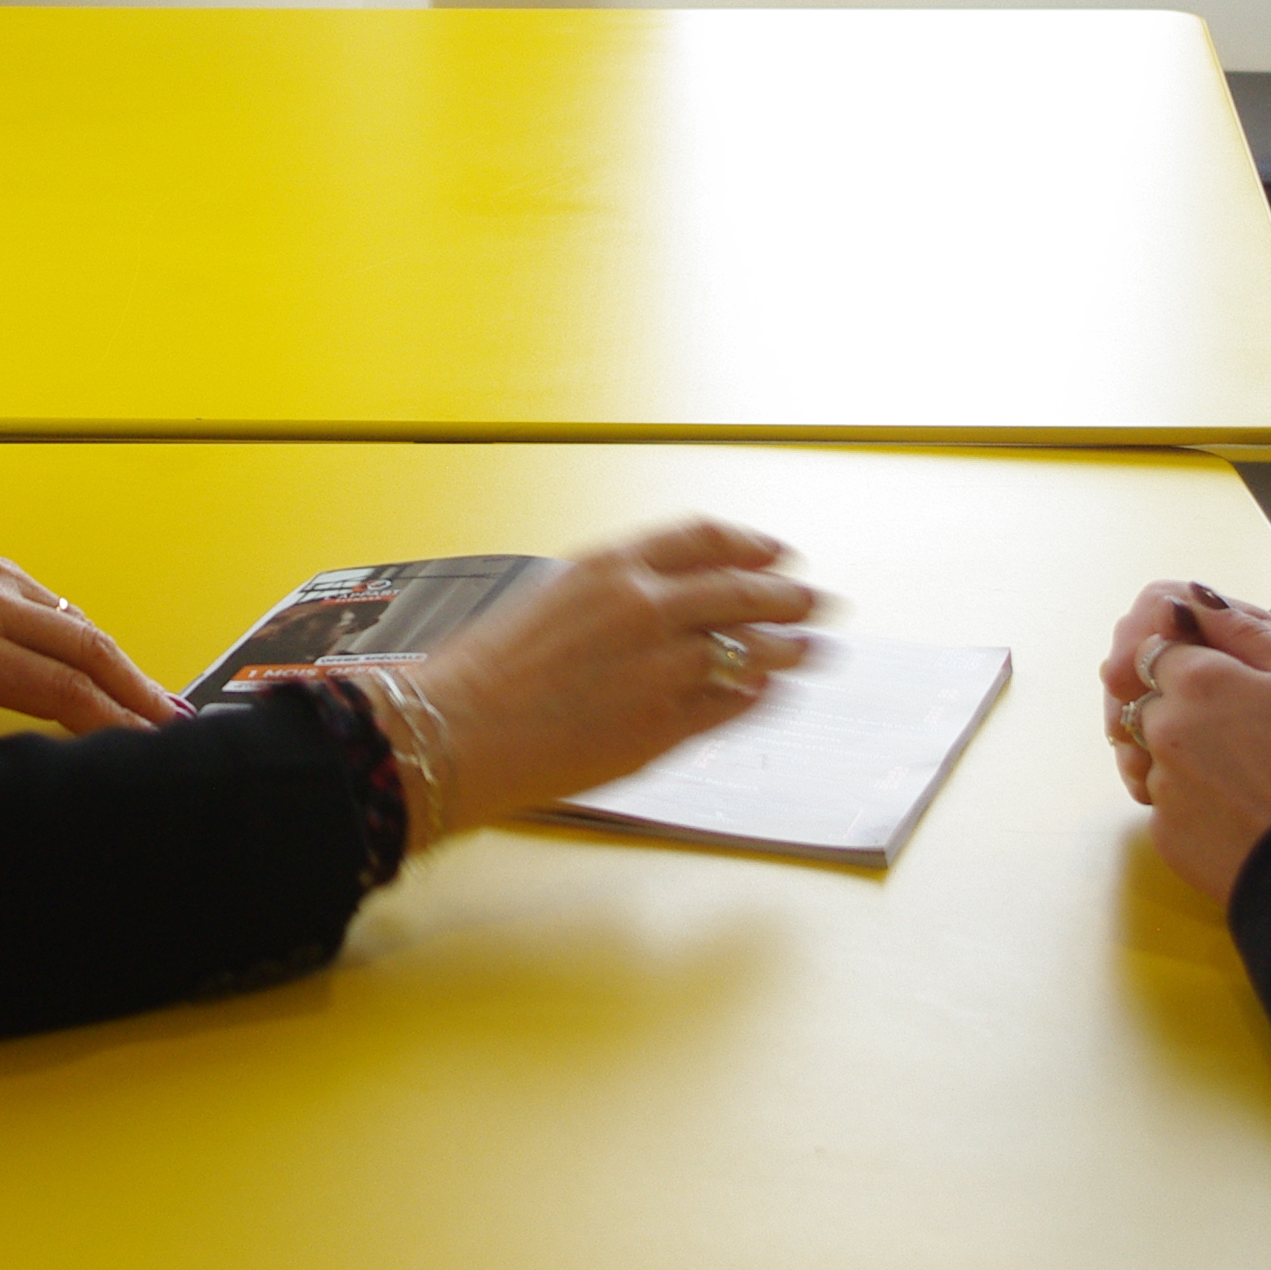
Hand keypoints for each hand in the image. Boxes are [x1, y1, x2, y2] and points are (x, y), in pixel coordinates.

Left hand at [0, 540, 185, 757]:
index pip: (57, 689)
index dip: (109, 724)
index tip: (143, 752)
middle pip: (88, 648)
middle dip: (141, 691)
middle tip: (179, 732)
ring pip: (80, 624)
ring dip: (124, 666)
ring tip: (161, 708)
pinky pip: (58, 607)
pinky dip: (93, 642)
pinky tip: (111, 671)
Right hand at [406, 519, 820, 832]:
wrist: (453, 732)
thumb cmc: (481, 674)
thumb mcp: (547, 604)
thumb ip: (610, 600)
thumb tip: (662, 607)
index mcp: (609, 566)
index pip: (703, 537)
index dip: (751, 543)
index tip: (778, 551)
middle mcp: (644, 607)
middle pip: (743, 590)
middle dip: (789, 596)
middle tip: (817, 602)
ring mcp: (660, 667)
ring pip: (751, 648)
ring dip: (790, 648)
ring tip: (814, 650)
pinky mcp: (665, 725)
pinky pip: (733, 704)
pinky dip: (760, 696)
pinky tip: (772, 694)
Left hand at [1101, 581, 1270, 902]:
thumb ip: (1244, 627)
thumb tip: (1190, 596)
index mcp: (1198, 681)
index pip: (1159, 646)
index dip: (1191, 657)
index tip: (1230, 680)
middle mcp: (1163, 730)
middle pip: (1148, 698)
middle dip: (1182, 703)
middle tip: (1249, 731)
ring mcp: (1160, 786)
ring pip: (1152, 751)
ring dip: (1184, 753)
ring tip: (1247, 773)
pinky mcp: (1165, 836)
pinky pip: (1165, 802)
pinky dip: (1192, 800)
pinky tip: (1240, 808)